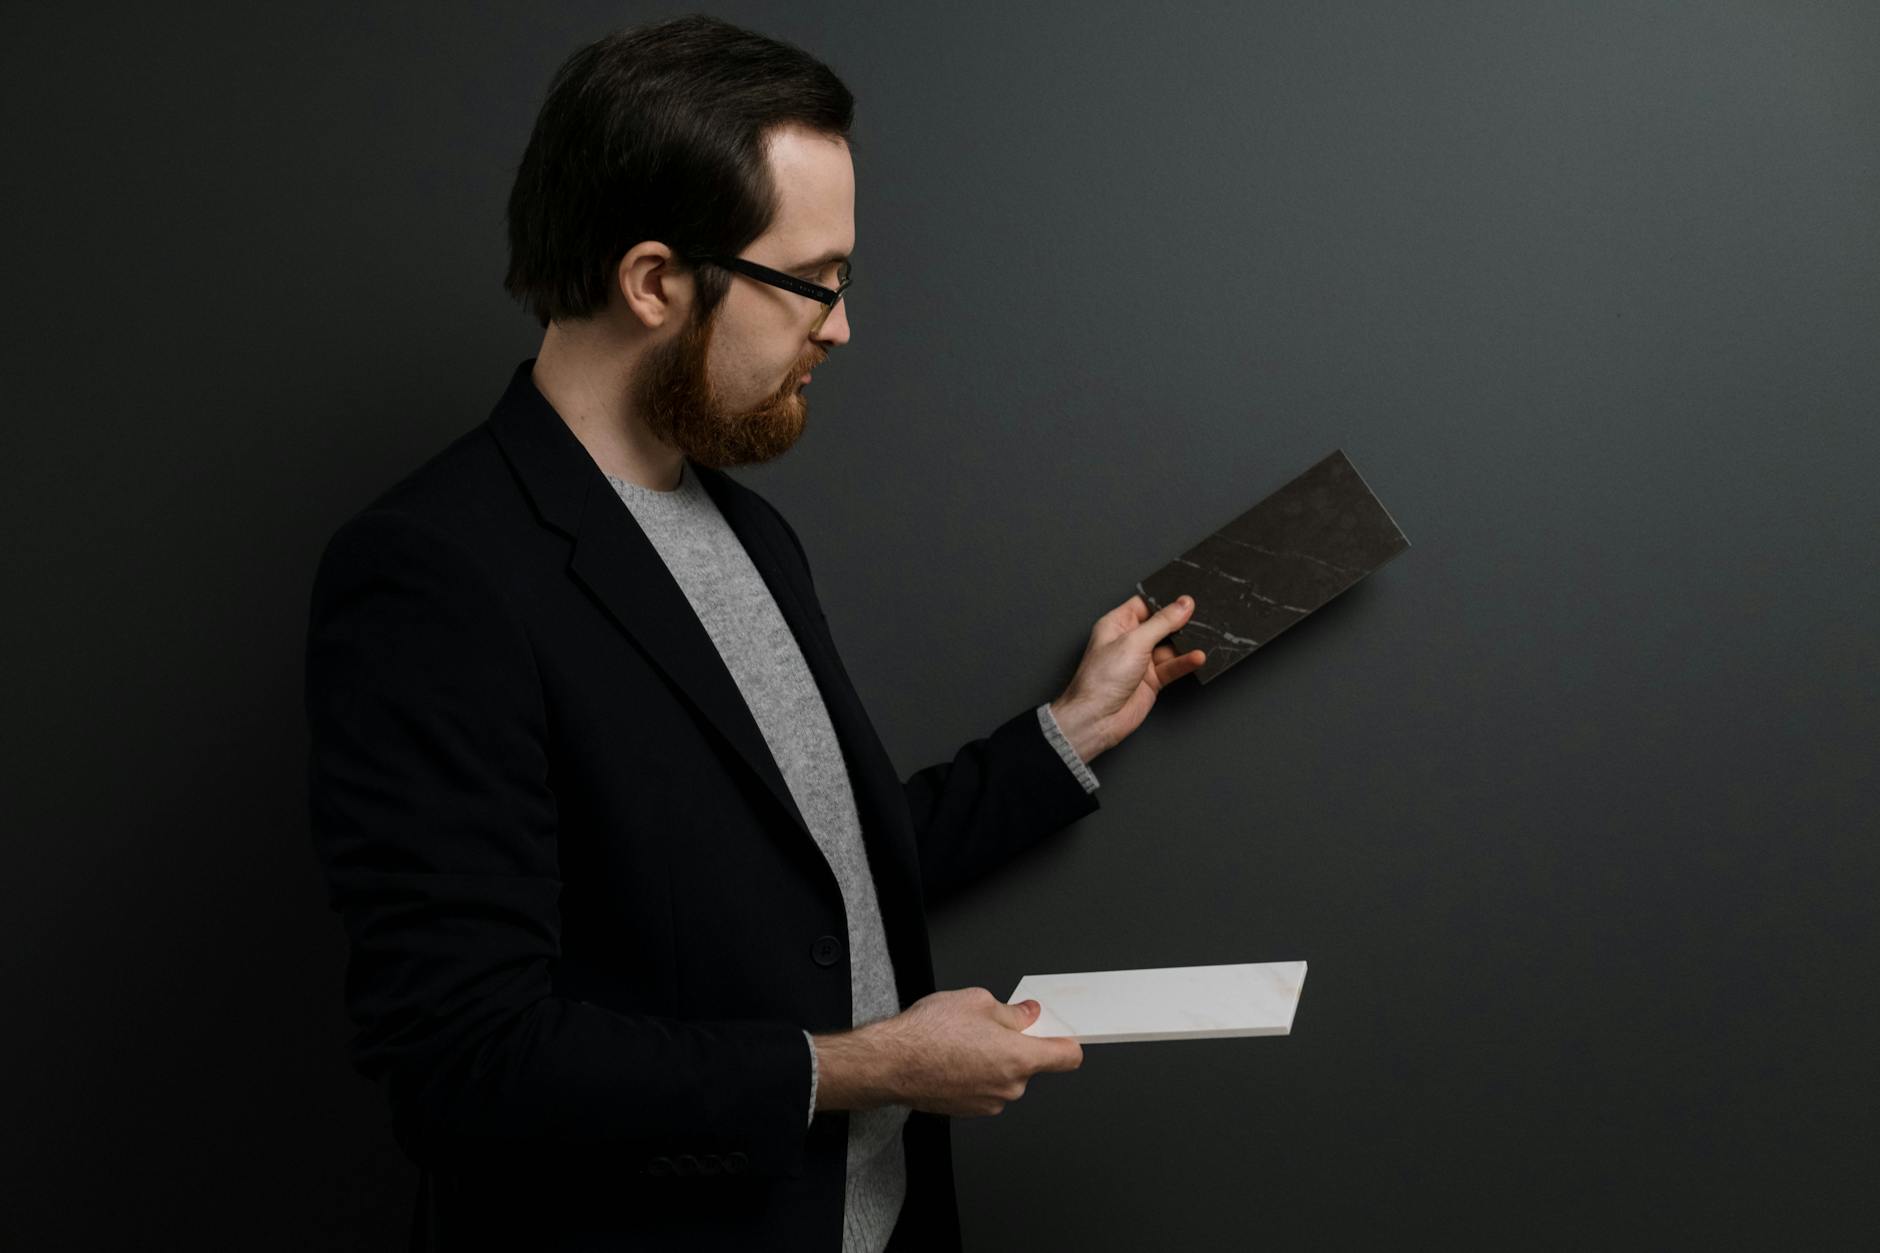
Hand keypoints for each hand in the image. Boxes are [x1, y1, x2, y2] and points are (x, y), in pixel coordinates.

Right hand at [874, 987, 1083, 1116]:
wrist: (890, 1063)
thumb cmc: (928, 1033)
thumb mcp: (977, 1002)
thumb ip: (1012, 1012)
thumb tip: (1027, 1014)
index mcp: (1019, 1058)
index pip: (1068, 1057)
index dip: (1068, 1042)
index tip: (1065, 1035)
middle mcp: (1009, 1087)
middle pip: (1032, 1065)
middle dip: (1018, 1045)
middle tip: (993, 1026)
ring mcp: (989, 1102)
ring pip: (1006, 1076)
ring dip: (995, 1060)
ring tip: (964, 1041)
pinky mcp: (970, 1110)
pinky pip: (986, 1088)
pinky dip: (977, 1074)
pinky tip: (954, 1057)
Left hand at [1050, 594, 1206, 761]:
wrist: (1097, 719)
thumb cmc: (1101, 679)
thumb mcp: (1135, 642)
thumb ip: (1162, 622)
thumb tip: (1183, 604)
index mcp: (1116, 624)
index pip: (1144, 604)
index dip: (1164, 600)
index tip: (1187, 596)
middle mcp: (1129, 641)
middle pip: (1161, 625)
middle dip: (1180, 621)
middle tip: (1203, 615)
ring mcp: (1141, 661)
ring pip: (1170, 647)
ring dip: (1186, 644)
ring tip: (1206, 637)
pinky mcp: (1152, 680)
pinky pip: (1173, 666)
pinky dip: (1185, 662)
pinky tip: (1197, 657)